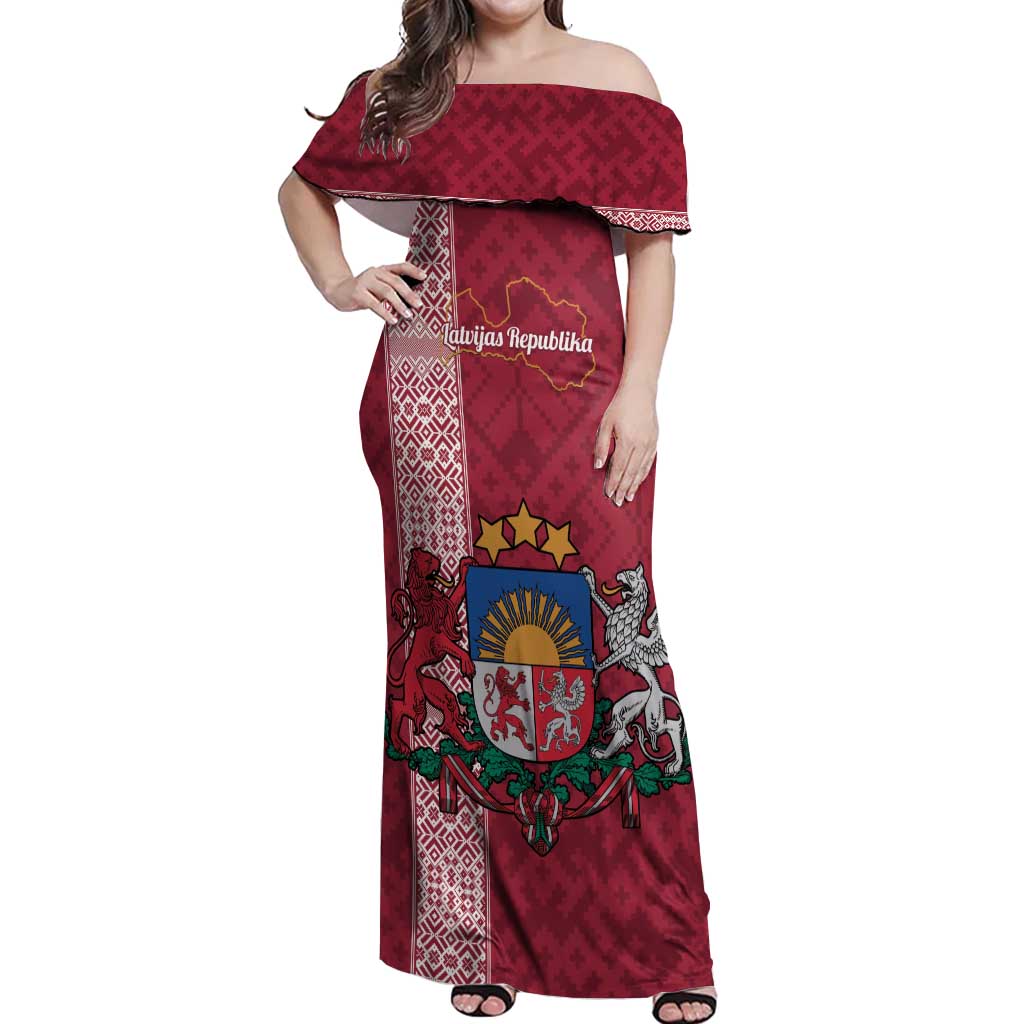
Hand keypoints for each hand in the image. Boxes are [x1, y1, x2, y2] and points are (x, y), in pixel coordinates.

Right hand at [321, 262, 425, 322]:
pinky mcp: (358, 293)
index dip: (413, 270)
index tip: (425, 276)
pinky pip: (375, 304)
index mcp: (382, 270)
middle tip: (419, 304)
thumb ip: (391, 290)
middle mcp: (374, 272)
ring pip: (387, 292)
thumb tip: (412, 301)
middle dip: (409, 294)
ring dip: (399, 304)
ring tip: (408, 315)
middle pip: (395, 281)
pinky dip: (385, 313)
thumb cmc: (362, 291)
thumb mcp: (377, 287)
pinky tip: (393, 320)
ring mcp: (365, 282)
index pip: (400, 267)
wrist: (337, 291)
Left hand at [594, 382, 658, 505]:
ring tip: (627, 497)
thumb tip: (599, 466)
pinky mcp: (655, 441)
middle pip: (631, 472)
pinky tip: (638, 481)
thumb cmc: (620, 406)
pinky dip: (643, 474)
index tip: (608, 493)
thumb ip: (601, 446)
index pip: (619, 468)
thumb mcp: (605, 424)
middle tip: (617, 502)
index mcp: (627, 441)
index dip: (613, 482)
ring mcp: (650, 444)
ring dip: (634, 485)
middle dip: (623, 488)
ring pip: (641, 470)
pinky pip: (649, 463)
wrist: (640, 392)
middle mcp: (641, 445)